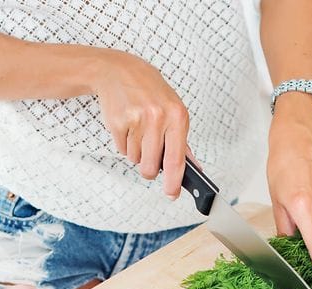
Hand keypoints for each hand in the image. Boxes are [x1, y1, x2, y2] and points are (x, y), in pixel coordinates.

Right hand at [94, 49, 189, 198]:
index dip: (174, 182)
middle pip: (151, 167)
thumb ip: (182, 142)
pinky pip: (121, 150)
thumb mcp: (174, 110)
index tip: (172, 194)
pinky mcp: (118, 122)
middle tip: (149, 155)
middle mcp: (158, 118)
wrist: (119, 70)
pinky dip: (124, 143)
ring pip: (135, 159)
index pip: (177, 159)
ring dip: (136, 152)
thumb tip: (193, 167)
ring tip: (138, 130)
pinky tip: (128, 125)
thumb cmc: (150, 92)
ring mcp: (137, 120)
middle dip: (149, 169)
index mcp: (177, 116)